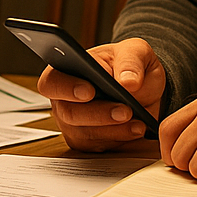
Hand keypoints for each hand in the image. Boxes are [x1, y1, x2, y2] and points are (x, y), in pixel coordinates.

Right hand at [38, 37, 166, 152]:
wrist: (144, 87)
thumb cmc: (129, 65)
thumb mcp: (135, 51)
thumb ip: (131, 61)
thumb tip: (127, 82)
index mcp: (66, 70)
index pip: (53, 81)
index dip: (66, 88)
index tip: (89, 91)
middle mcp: (64, 99)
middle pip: (68, 113)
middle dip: (98, 113)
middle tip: (125, 111)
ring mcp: (73, 123)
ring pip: (84, 134)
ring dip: (113, 130)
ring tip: (137, 122)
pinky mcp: (87, 141)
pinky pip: (97, 146)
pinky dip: (119, 139)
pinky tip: (136, 129)